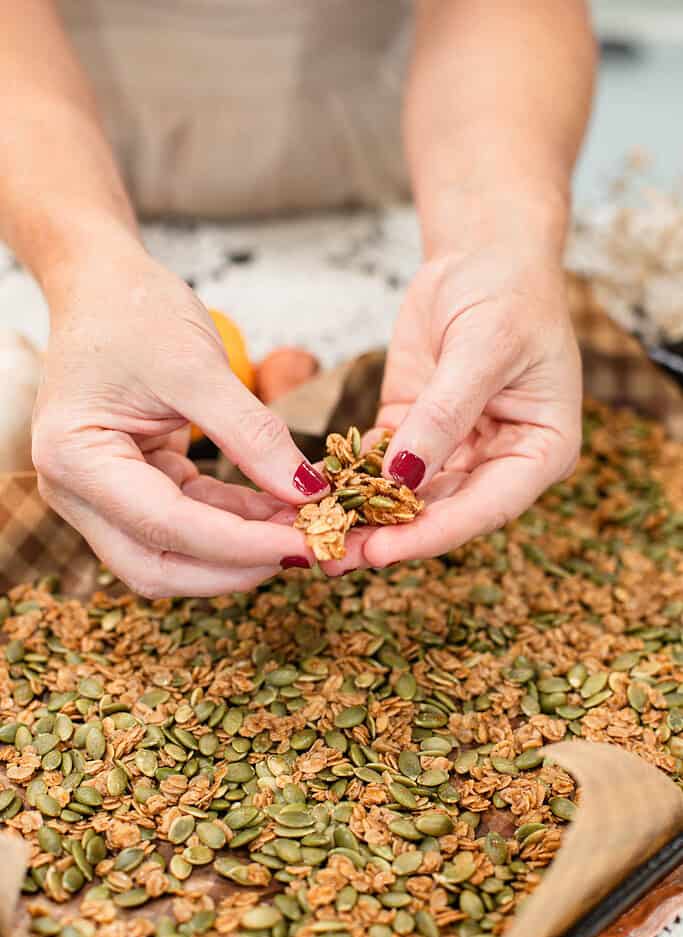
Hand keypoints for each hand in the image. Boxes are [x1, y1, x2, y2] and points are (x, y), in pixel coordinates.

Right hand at [32, 235, 326, 596]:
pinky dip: (235, 522)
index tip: (308, 543)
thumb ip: (252, 433)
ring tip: (306, 528)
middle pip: (159, 565)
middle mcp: (77, 490)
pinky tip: (282, 510)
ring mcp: (102, 494)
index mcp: (76, 457)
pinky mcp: (133, 487)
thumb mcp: (197, 366)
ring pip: (175, 554)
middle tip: (310, 551)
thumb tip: (307, 492)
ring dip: (242, 550)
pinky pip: (188, 523)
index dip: (241, 544)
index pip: (165, 525)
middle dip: (238, 567)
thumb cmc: (132, 310)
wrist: (101, 285)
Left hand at [326, 241, 580, 571]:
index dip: (434, 534)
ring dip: (364, 517)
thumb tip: (404, 478)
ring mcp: (454, 449)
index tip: (384, 551)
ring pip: (408, 498)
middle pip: (443, 512)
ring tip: (315, 536)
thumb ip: (445, 413)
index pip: (486, 507)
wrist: (483, 254)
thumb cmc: (507, 292)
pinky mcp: (413, 432)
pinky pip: (380, 466)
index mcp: (540, 450)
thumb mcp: (484, 347)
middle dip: (390, 535)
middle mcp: (498, 460)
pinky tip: (313, 494)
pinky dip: (349, 480)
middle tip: (334, 556)